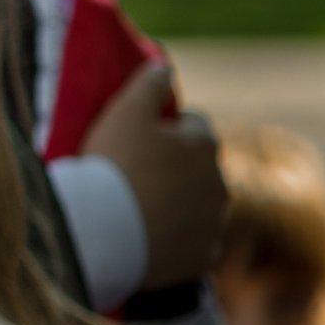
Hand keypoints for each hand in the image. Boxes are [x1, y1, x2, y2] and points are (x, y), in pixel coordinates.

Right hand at [79, 61, 226, 289]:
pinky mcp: (201, 257)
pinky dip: (174, 237)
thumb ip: (149, 83)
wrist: (104, 232)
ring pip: (197, 204)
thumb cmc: (113, 165)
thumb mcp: (124, 111)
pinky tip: (145, 235)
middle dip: (175, 166)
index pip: (192, 123)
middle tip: (132, 172)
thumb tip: (164, 67)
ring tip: (135, 206)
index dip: (163, 127)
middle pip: (197, 166)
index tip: (135, 138)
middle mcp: (220, 183)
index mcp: (206, 144)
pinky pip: (191, 241)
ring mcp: (212, 223)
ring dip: (176, 201)